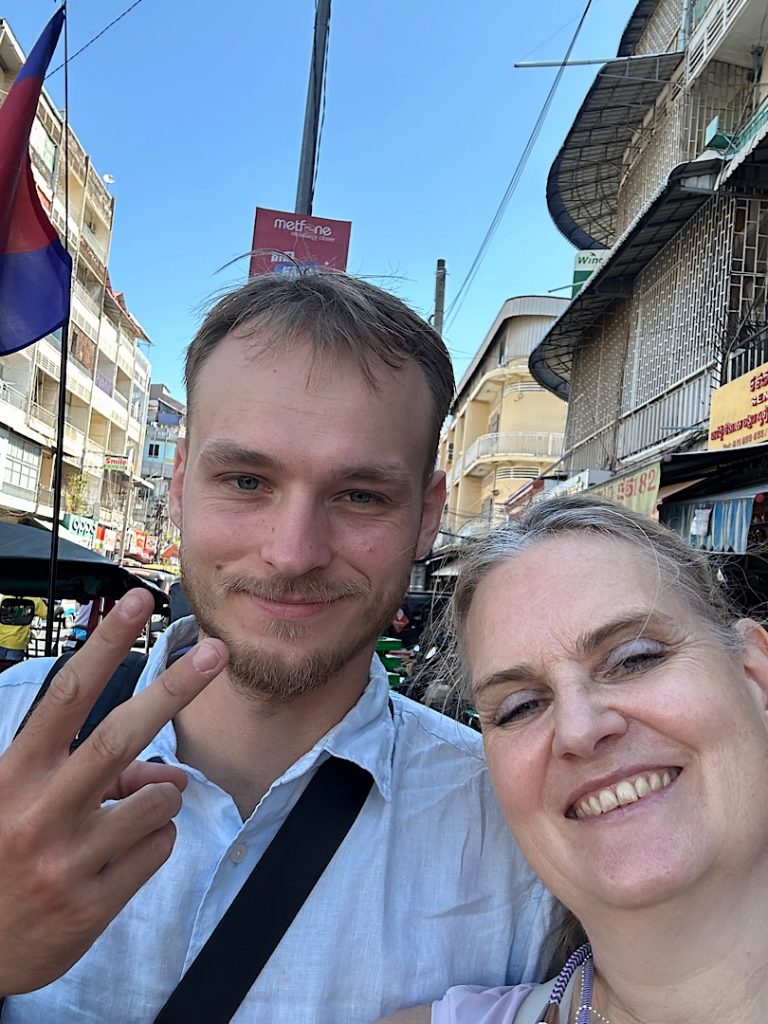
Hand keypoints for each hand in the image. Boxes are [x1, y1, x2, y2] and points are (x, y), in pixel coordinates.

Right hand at [0, 589, 227, 994]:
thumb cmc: (0, 853)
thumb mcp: (19, 798)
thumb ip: (87, 767)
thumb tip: (162, 765)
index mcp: (13, 775)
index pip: (66, 695)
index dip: (105, 644)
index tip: (135, 602)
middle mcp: (39, 812)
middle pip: (121, 735)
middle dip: (174, 689)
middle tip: (215, 653)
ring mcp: (68, 860)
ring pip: (157, 797)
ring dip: (160, 793)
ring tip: (126, 812)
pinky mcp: (94, 903)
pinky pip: (158, 846)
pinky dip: (154, 838)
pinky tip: (118, 855)